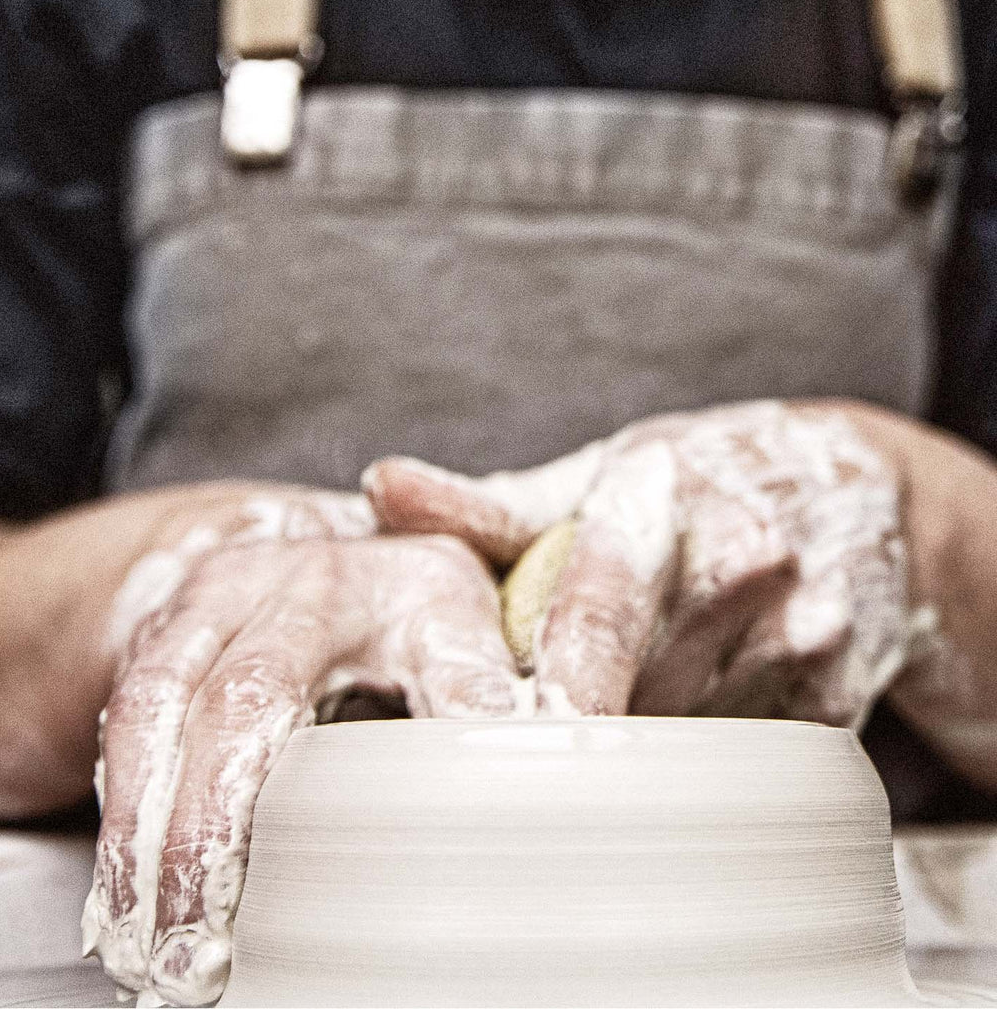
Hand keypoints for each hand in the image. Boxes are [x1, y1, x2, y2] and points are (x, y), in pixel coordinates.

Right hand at [82, 492, 516, 1006]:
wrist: (305, 547)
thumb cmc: (407, 612)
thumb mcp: (470, 637)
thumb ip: (494, 694)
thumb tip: (553, 759)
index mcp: (429, 588)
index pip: (451, 668)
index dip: (456, 730)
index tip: (457, 810)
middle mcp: (324, 578)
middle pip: (260, 693)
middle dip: (222, 822)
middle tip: (213, 938)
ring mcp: (236, 593)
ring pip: (170, 706)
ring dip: (152, 834)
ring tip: (153, 944)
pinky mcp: (173, 621)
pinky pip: (129, 713)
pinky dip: (123, 812)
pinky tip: (122, 898)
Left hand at [363, 400, 920, 727]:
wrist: (852, 490)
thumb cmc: (696, 480)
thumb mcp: (595, 477)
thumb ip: (488, 506)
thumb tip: (379, 490)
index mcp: (662, 490)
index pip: (593, 612)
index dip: (552, 692)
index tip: (507, 753)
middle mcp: (743, 556)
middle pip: (629, 690)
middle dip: (582, 711)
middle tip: (551, 712)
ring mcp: (804, 630)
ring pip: (680, 730)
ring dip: (643, 724)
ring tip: (647, 671)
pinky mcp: (837, 695)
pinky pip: (734, 752)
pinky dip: (700, 737)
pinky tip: (708, 682)